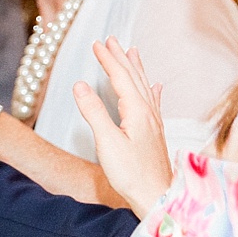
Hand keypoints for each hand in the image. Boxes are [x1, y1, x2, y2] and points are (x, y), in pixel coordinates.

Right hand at [73, 37, 171, 216]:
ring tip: (132, 51)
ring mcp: (154, 123)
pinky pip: (154, 102)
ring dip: (136, 68)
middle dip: (122, 57)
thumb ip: (94, 112)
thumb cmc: (131, 174)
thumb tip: (80, 85)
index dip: (108, 59)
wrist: (157, 197)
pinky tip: (156, 86)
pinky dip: (152, 89)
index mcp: (137, 112)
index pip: (121, 78)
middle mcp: (149, 113)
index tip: (97, 43)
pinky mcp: (155, 134)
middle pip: (135, 78)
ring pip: (145, 87)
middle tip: (112, 39)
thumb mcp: (107, 143)